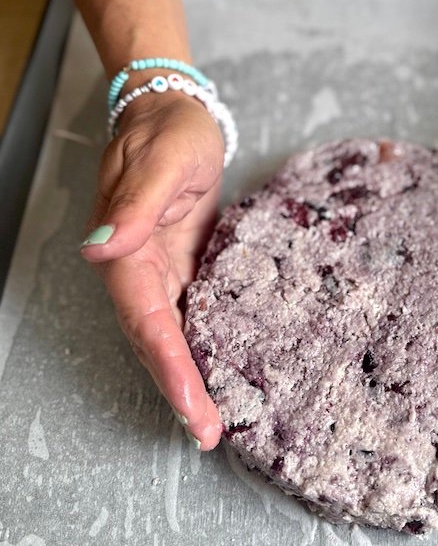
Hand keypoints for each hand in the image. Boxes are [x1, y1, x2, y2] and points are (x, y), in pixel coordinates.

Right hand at [80, 90, 224, 449]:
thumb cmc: (168, 132)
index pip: (147, 322)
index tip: (191, 404)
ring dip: (192, 377)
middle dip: (180, 389)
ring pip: (174, 336)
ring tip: (216, 422)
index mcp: (128, 253)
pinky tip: (229, 372)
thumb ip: (134, 209)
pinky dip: (207, 346)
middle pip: (157, 342)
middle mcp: (140, 271)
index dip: (168, 366)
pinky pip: (193, 315)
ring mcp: (163, 272)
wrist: (175, 112)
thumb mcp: (158, 161)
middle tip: (207, 433)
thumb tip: (100, 253)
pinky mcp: (186, 267)